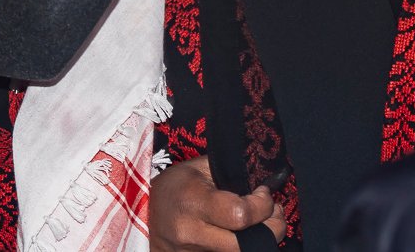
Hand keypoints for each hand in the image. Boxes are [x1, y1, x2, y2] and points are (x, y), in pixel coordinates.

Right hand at [149, 157, 283, 251]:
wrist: (140, 213)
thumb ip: (232, 173)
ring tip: (261, 223)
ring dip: (259, 240)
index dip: (262, 206)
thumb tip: (266, 179)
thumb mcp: (198, 169)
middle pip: (245, 245)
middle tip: (273, 213)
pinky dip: (243, 246)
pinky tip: (243, 234)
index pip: (240, 215)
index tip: (264, 193)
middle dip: (271, 229)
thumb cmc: (173, 186)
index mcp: (193, 202)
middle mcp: (191, 234)